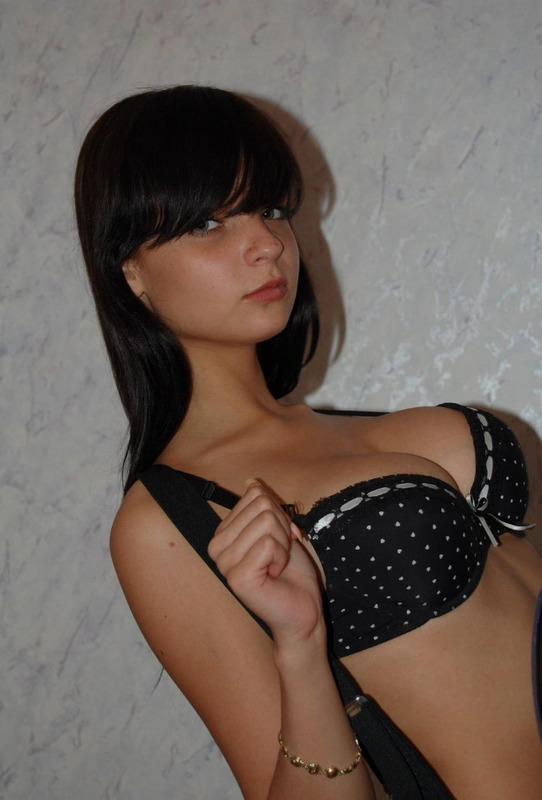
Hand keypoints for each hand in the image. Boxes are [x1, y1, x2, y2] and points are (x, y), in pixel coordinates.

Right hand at [208, 481, 323, 643]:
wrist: (302, 610)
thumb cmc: (291, 572)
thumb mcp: (278, 529)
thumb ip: (263, 507)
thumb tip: (251, 482)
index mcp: (223, 533)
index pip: (255, 495)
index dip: (278, 514)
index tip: (279, 539)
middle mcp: (217, 546)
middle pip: (261, 505)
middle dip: (282, 527)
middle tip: (280, 554)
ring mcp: (224, 563)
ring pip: (266, 521)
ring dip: (283, 543)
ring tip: (277, 564)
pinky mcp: (237, 576)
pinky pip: (268, 543)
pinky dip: (282, 556)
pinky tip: (274, 574)